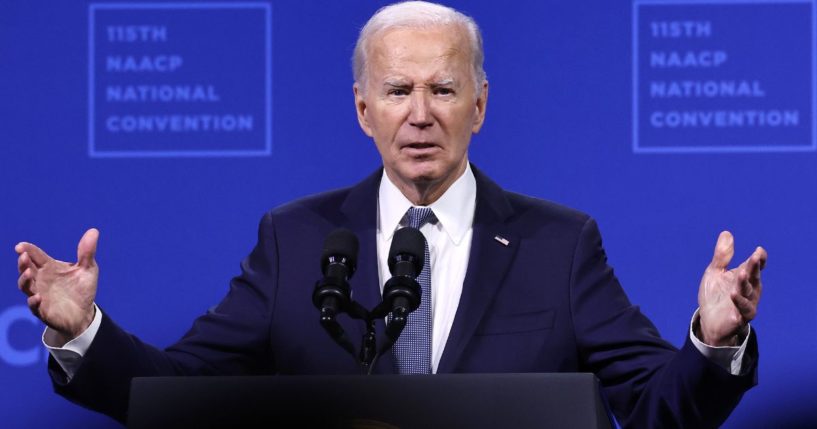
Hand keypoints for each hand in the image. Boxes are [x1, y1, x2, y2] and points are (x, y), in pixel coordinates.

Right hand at [15, 229, 99, 345]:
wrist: (85, 313)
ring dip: (25, 280)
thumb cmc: (82, 289)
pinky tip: (37, 297)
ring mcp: (40, 294)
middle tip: (23, 256)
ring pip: (26, 286)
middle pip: (26, 269)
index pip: (36, 256)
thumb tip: (94, 231)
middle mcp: (41, 280)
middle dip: (23, 263)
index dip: (28, 250)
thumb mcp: (88, 269)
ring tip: (29, 273)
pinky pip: (34, 306)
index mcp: (50, 267)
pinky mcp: (43, 310)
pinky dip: (34, 302)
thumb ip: (87, 252)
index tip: (21, 246)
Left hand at [698, 231, 766, 345]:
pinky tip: (734, 295)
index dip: (759, 259)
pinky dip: (740, 303)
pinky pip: (743, 310)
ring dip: (745, 283)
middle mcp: (750, 290)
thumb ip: (722, 255)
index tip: (759, 251)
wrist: (709, 321)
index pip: (755, 266)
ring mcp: (746, 303)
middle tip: (755, 256)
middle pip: (753, 276)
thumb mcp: (715, 272)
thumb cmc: (715, 295)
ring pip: (748, 292)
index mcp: (745, 277)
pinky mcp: (740, 317)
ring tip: (741, 273)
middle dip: (754, 267)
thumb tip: (726, 233)